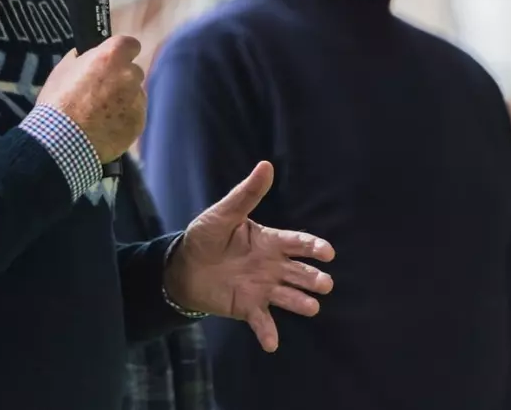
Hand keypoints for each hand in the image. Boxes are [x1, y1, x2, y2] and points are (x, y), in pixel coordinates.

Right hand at [37, 36, 145, 163]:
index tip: (115, 60)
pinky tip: (105, 127)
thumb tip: (89, 54)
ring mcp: (137, 100)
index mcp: (112, 56)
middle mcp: (129, 75)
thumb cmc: (58, 103)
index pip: (131, 44)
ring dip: (123, 100)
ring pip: (135, 95)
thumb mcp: (63, 70)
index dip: (122, 52)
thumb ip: (82, 58)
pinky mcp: (139, 122)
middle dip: (121, 79)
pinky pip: (134, 116)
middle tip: (101, 92)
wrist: (62, 141)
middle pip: (133, 71)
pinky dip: (123, 120)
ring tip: (100, 114)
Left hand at [163, 161, 334, 352]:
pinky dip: (268, 333)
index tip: (327, 253)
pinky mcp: (248, 307)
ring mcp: (263, 288)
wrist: (182, 266)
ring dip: (302, 303)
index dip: (314, 247)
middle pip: (302, 272)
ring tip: (310, 306)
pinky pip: (264, 322)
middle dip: (314, 278)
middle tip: (323, 283)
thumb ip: (247, 194)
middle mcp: (272, 266)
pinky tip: (271, 343)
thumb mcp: (224, 213)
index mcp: (269, 241)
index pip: (298, 243)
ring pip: (291, 297)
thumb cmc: (205, 236)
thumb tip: (266, 165)